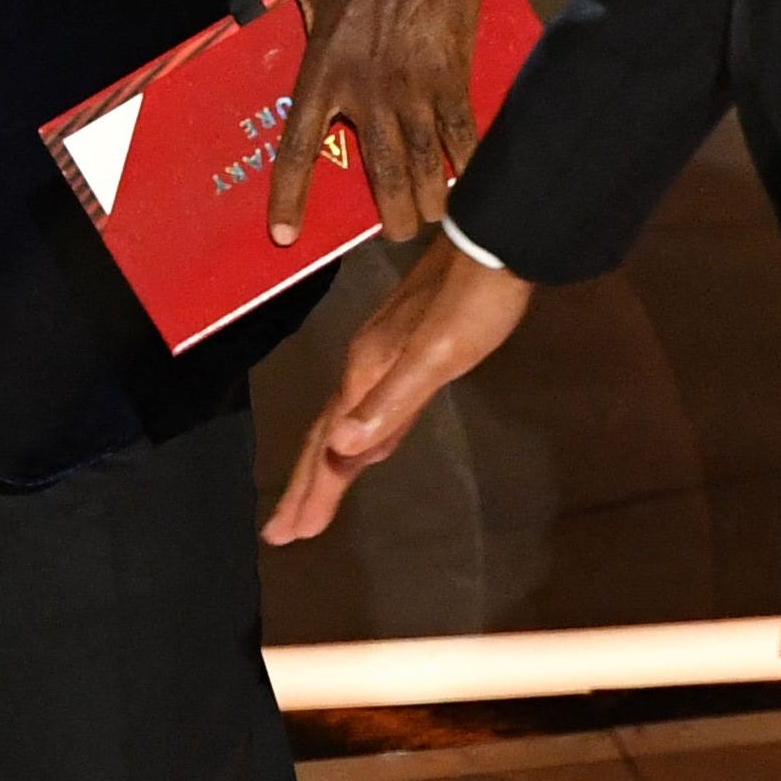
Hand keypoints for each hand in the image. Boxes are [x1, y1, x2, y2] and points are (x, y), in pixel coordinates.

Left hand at [257, 0, 488, 245]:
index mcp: (322, 72)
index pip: (298, 150)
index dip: (290, 199)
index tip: (285, 237)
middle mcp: (367, 94)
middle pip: (381, 177)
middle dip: (393, 216)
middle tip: (396, 229)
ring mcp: (414, 91)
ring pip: (425, 169)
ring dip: (432, 202)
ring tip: (434, 217)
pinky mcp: (453, 79)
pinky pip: (465, 137)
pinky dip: (470, 164)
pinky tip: (473, 182)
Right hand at [262, 235, 529, 542]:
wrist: (498, 245)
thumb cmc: (475, 301)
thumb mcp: (437, 355)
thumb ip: (390, 402)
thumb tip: (342, 449)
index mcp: (368, 372)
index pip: (330, 445)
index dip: (312, 490)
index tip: (288, 535)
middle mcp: (366, 366)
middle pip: (327, 436)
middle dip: (306, 485)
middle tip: (282, 532)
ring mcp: (385, 357)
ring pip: (346, 423)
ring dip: (328, 465)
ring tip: (313, 501)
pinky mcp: (408, 352)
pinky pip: (372, 409)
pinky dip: (361, 439)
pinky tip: (369, 448)